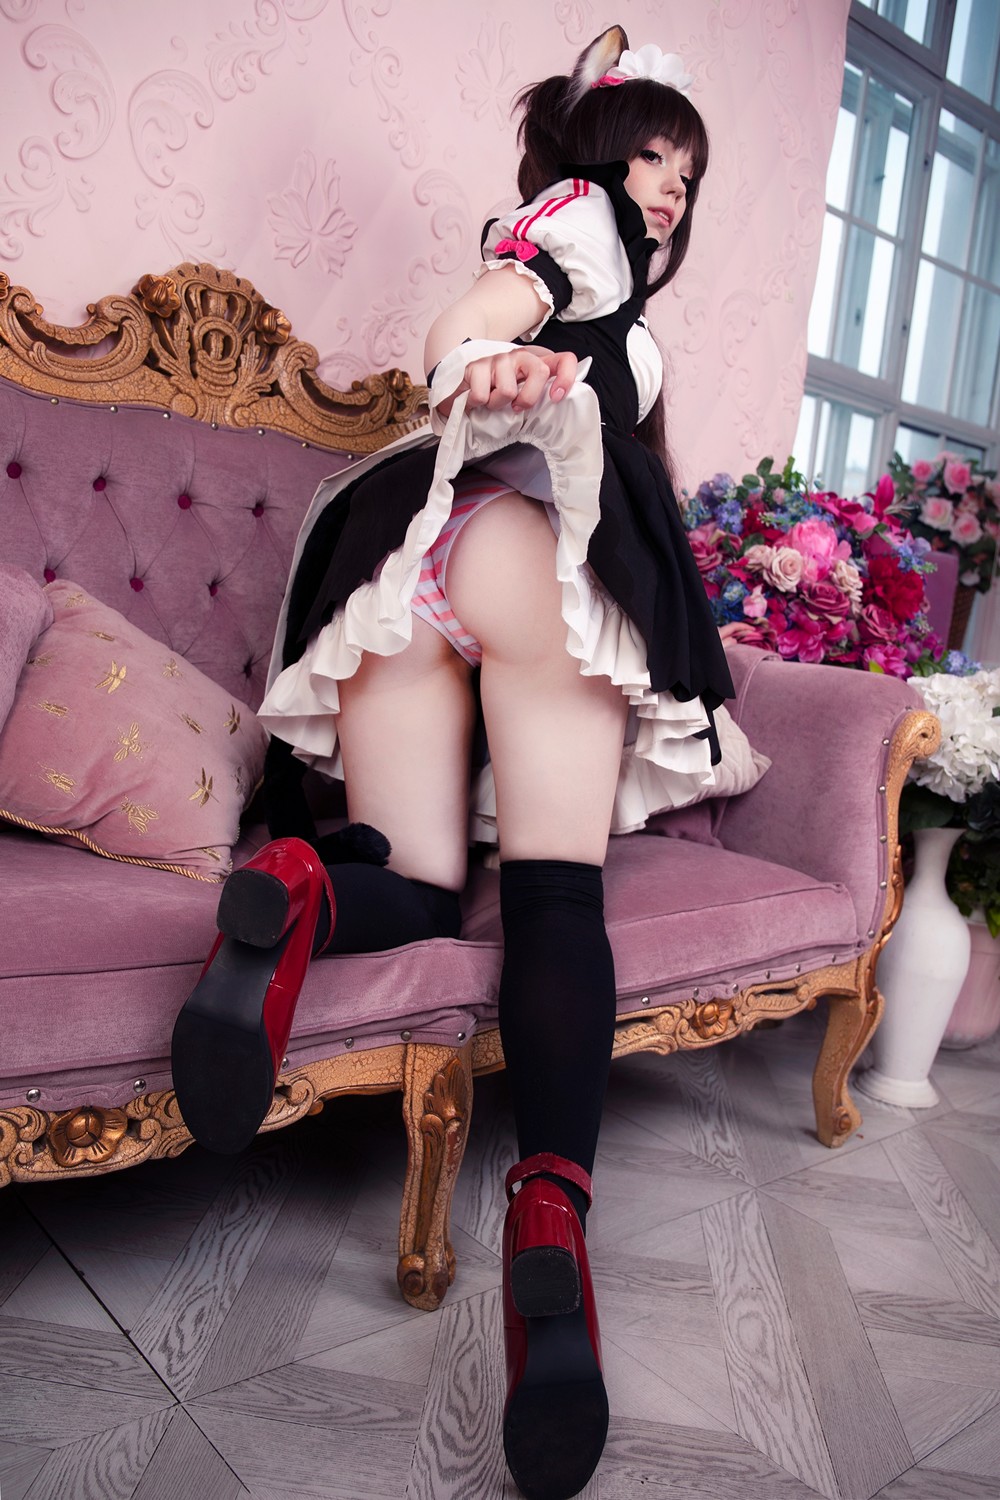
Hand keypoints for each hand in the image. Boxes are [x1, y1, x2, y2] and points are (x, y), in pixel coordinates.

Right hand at [437, 347, 578, 419]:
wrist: (459, 391)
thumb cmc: (495, 397)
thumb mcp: (521, 399)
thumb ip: (539, 399)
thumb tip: (554, 409)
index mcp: (536, 364)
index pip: (564, 360)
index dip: (565, 378)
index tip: (555, 398)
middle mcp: (520, 357)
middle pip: (540, 371)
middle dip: (528, 398)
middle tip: (515, 407)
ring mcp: (498, 359)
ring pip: (508, 390)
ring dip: (496, 405)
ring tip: (490, 401)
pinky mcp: (477, 365)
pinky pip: (482, 396)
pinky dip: (477, 404)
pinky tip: (475, 398)